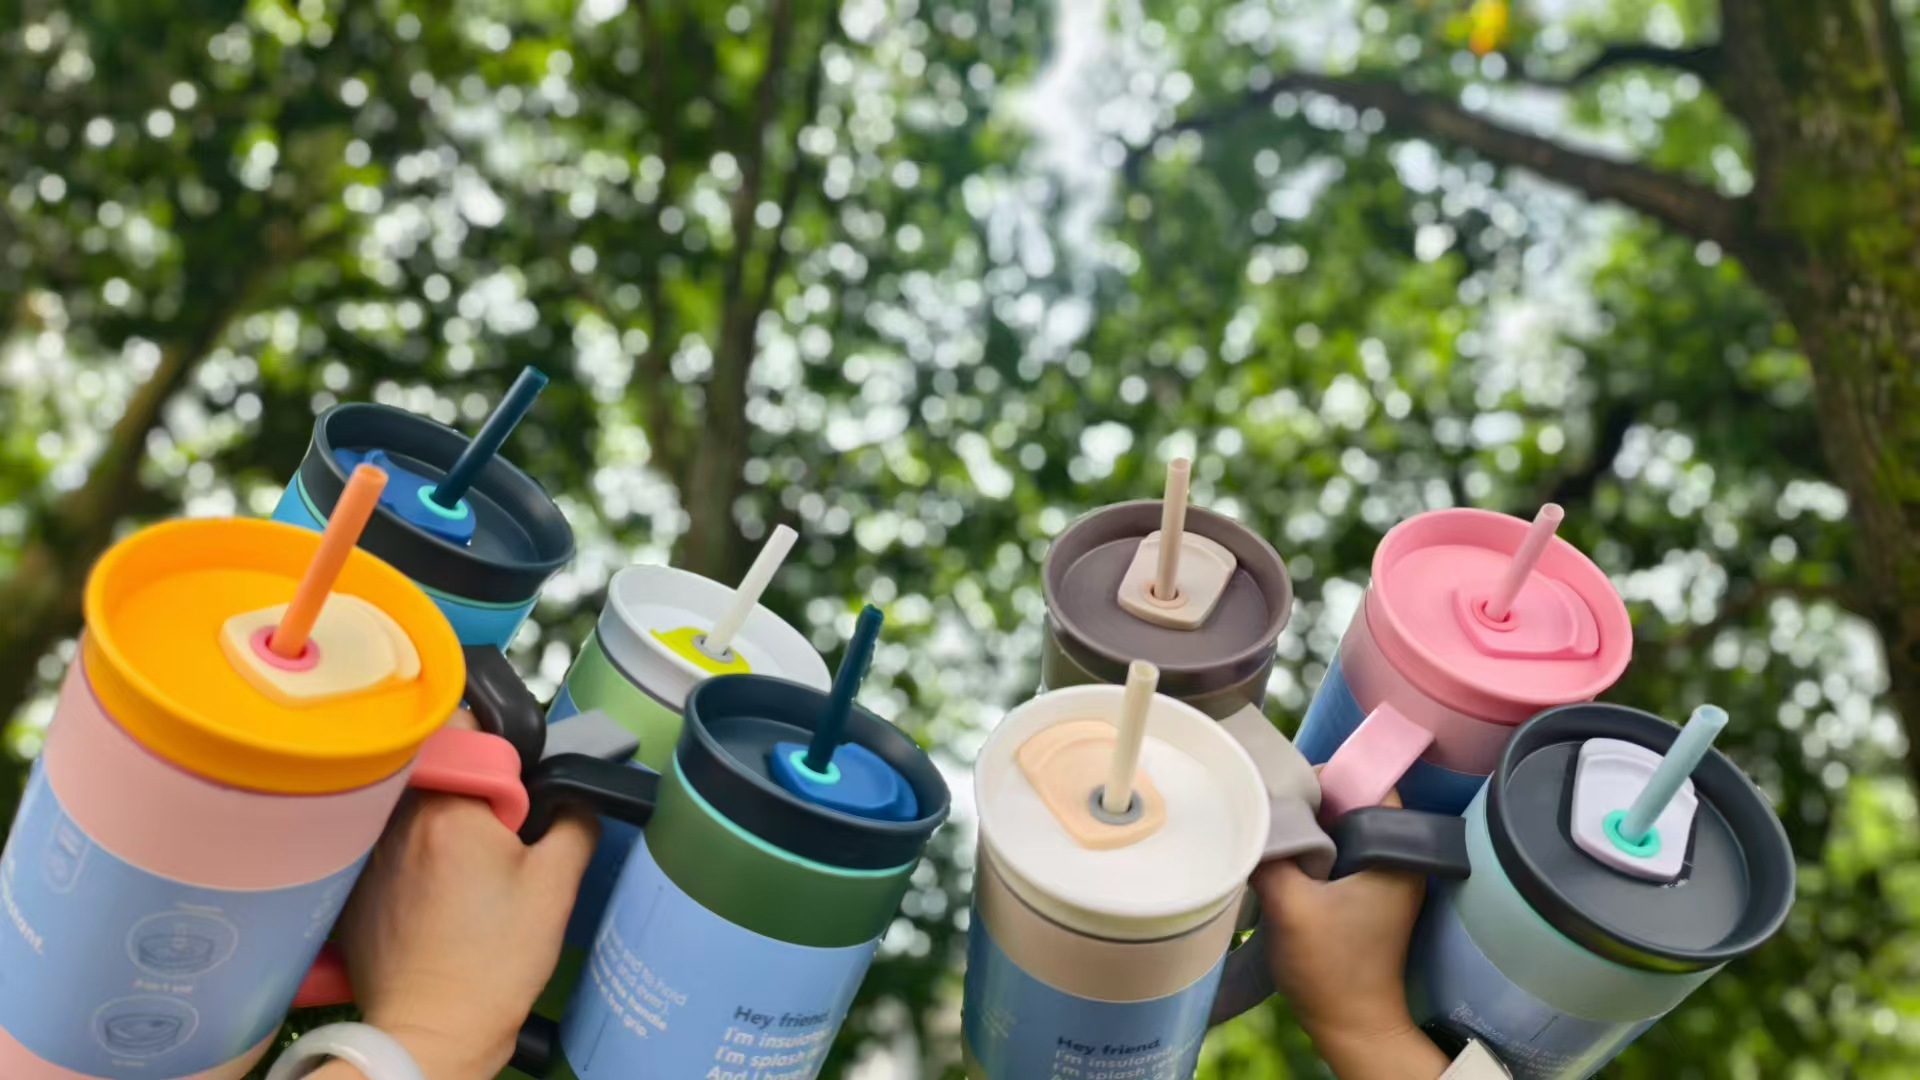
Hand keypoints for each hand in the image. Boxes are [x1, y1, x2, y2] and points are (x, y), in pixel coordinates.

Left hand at [314, 711, 597, 1079]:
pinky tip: (435, 894)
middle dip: (465, 779)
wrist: (435, 1033)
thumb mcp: (557, 887)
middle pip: (431, 766)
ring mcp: (368, 858)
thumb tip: (575, 801)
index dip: (494, 742)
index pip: (461, 729)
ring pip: (405, 806)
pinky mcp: (354, 893)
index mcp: (448, 809)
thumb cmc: (494, 963)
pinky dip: (408, 855)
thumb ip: (575, 823)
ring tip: (465, 860)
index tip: (514, 774)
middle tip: (495, 819)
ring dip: (433, 816)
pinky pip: (382, 848)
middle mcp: (396, 823)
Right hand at [1254, 789, 1448, 1079]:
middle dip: (1313, 804)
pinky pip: (1338, 855)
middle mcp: (1399, 861)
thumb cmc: (1331, 968)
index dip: (1332, 778)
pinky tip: (1284, 861)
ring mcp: (1384, 880)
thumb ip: (1270, 857)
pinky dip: (1313, 854)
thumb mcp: (1290, 907)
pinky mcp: (1366, 896)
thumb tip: (1249, 821)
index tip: (1292, 791)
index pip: (1372, 785)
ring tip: (1275, 834)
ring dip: (1310, 831)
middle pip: (1354, 804)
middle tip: (1274, 809)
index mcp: (1397, 854)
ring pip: (1342, 831)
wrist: (1352, 1026)